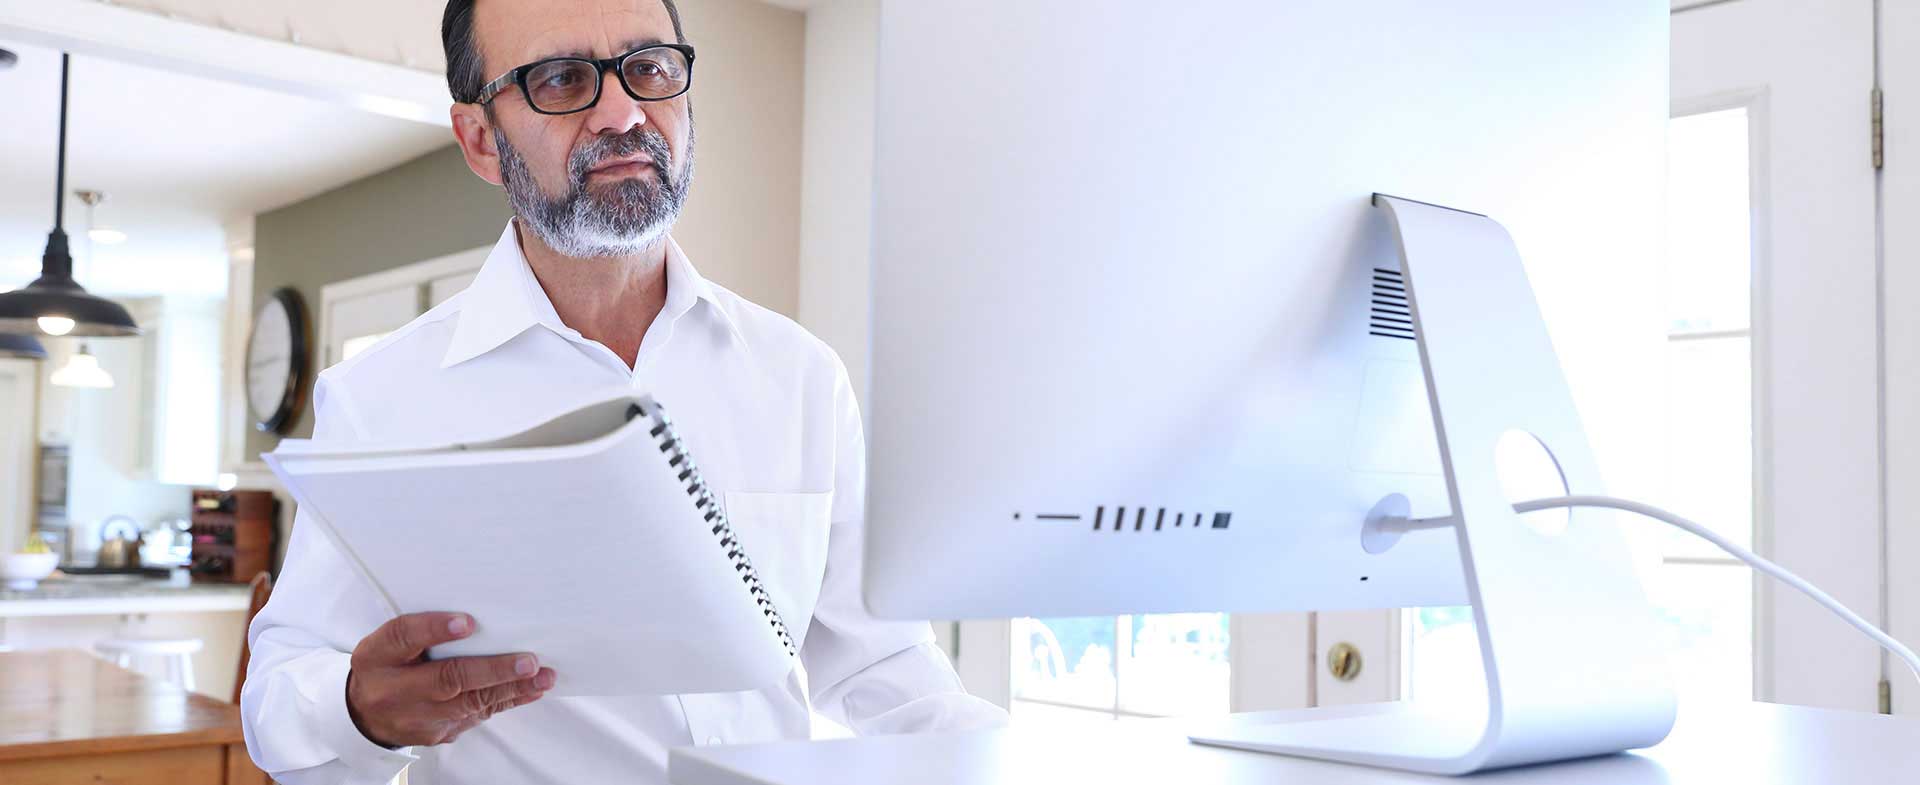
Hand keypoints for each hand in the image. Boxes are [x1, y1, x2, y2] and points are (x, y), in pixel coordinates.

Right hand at [345, 612, 555, 747]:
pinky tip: (531, 689)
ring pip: (469, 703)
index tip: (466, 622)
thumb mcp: (388, 642)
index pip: (403, 637)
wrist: (366, 716)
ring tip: (542, 675)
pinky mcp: (436, 733)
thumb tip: (476, 614)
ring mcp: (416, 717)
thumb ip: (421, 628)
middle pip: (446, 679)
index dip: (433, 629)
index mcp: (377, 656)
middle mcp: (393, 689)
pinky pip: (476, 715)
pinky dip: (506, 700)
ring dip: (511, 688)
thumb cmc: (387, 666)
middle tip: (527, 661)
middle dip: (492, 670)